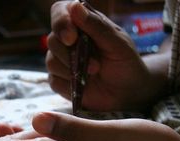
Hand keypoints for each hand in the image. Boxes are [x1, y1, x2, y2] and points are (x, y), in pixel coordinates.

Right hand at [47, 1, 164, 111]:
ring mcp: (62, 60)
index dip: (61, 22)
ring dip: (72, 70)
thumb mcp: (118, 43)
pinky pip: (54, 80)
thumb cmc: (126, 64)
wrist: (128, 93)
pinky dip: (69, 84)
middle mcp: (68, 39)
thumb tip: (74, 7)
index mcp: (82, 23)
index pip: (60, 11)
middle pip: (52, 40)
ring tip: (93, 74)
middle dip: (71, 54)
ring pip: (51, 61)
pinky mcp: (60, 80)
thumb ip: (96, 26)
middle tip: (95, 66)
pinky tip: (83, 85)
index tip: (71, 37)